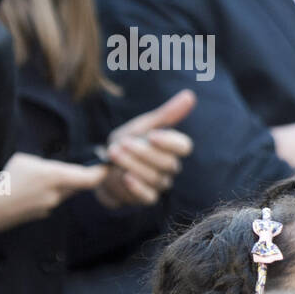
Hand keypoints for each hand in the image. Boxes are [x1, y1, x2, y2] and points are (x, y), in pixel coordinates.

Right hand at [0, 153, 107, 241]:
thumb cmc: (5, 181)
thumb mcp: (25, 161)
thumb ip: (46, 164)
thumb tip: (54, 166)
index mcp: (55, 176)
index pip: (90, 177)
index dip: (102, 172)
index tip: (107, 167)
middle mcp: (58, 193)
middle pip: (79, 185)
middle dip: (79, 177)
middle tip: (77, 169)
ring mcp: (52, 205)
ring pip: (65, 193)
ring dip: (61, 186)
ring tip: (40, 180)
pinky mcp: (43, 213)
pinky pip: (52, 201)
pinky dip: (46, 195)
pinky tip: (31, 192)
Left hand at [95, 89, 195, 207]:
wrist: (104, 165)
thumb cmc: (127, 143)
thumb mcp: (142, 126)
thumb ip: (166, 114)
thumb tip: (190, 94)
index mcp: (171, 149)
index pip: (184, 147)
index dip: (169, 142)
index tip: (151, 135)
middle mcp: (169, 168)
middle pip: (167, 163)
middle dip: (142, 152)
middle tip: (121, 143)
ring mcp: (159, 184)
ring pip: (154, 178)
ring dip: (132, 165)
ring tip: (113, 154)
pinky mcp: (146, 199)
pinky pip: (147, 196)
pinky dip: (136, 187)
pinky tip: (125, 177)